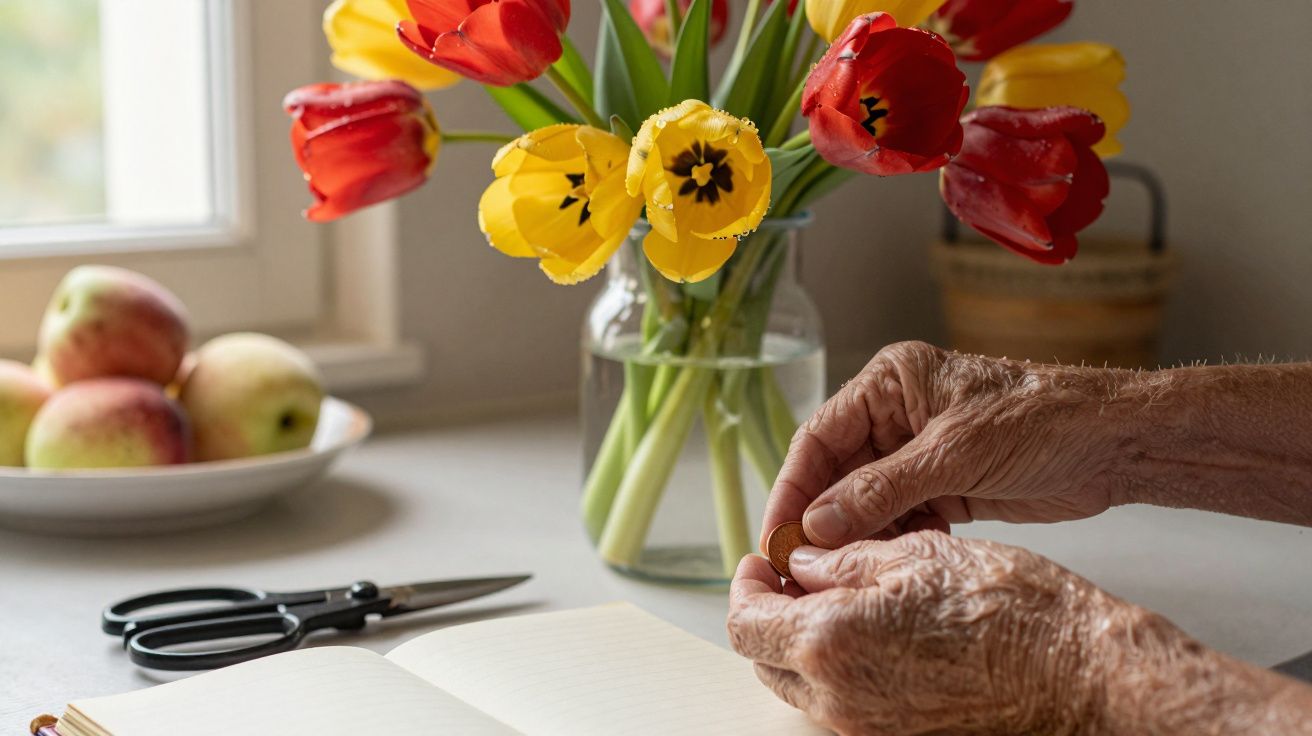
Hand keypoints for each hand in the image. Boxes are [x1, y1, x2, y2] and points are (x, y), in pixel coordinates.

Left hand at [729, 532, 1311, 734]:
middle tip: (797, 574)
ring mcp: (869, 727)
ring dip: (802, 642)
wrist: (1079, 674)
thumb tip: (801, 560)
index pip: (745, 623)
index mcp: (829, 643)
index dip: (746, 585)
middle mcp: (839, 698)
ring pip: (802, 685)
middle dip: (770, 613)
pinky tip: (876, 631)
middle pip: (765, 659)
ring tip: (841, 596)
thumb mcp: (914, 556)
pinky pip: (844, 703)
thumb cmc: (1008, 609)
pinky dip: (840, 667)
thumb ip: (841, 560)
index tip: (762, 560)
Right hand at [762, 341, 1132, 548]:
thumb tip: (817, 525)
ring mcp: (919, 452)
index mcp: (890, 383)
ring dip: (854, 536)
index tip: (776, 534)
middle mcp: (897, 414)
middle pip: (836, 473)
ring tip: (840, 575)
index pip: (820, 437)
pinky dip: (891, 542)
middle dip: (820, 519)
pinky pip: (900, 517)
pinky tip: (884, 566)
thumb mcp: (953, 454)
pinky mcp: (943, 485)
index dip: (793, 488)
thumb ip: (882, 490)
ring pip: (864, 501)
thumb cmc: (1042, 420)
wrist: (1115, 443)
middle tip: (798, 567)